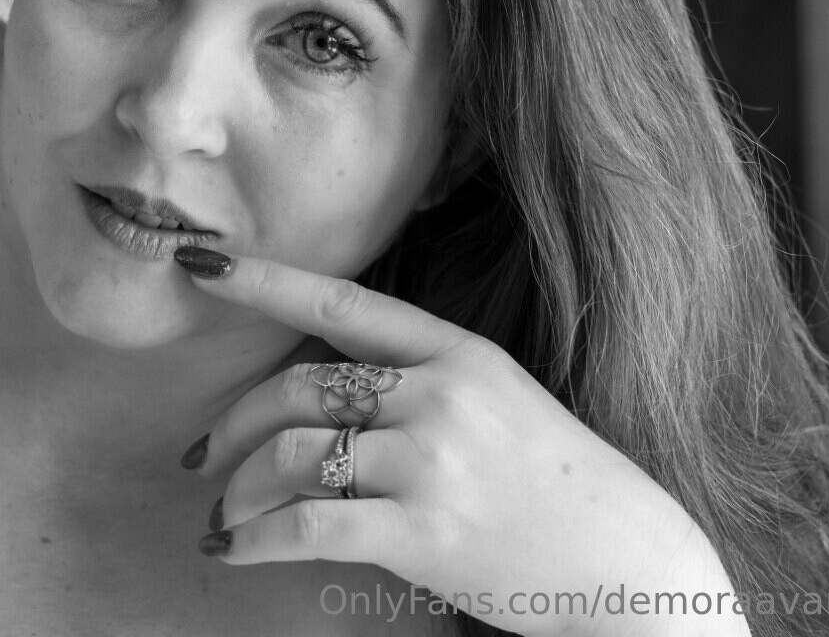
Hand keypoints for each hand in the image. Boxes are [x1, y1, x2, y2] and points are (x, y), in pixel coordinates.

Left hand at [178, 250, 750, 636]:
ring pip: (293, 454)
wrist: (628, 563)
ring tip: (222, 517)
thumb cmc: (552, 480)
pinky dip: (255, 539)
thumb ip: (414, 379)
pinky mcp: (424, 533)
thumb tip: (315, 388)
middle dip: (233, 423)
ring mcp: (432, 464)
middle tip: (201, 456)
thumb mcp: (496, 398)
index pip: (340, 303)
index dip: (263, 280)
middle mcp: (440, 396)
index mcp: (457, 352)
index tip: (200, 265)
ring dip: (238, 490)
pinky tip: (234, 550)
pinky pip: (308, 526)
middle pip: (299, 386)